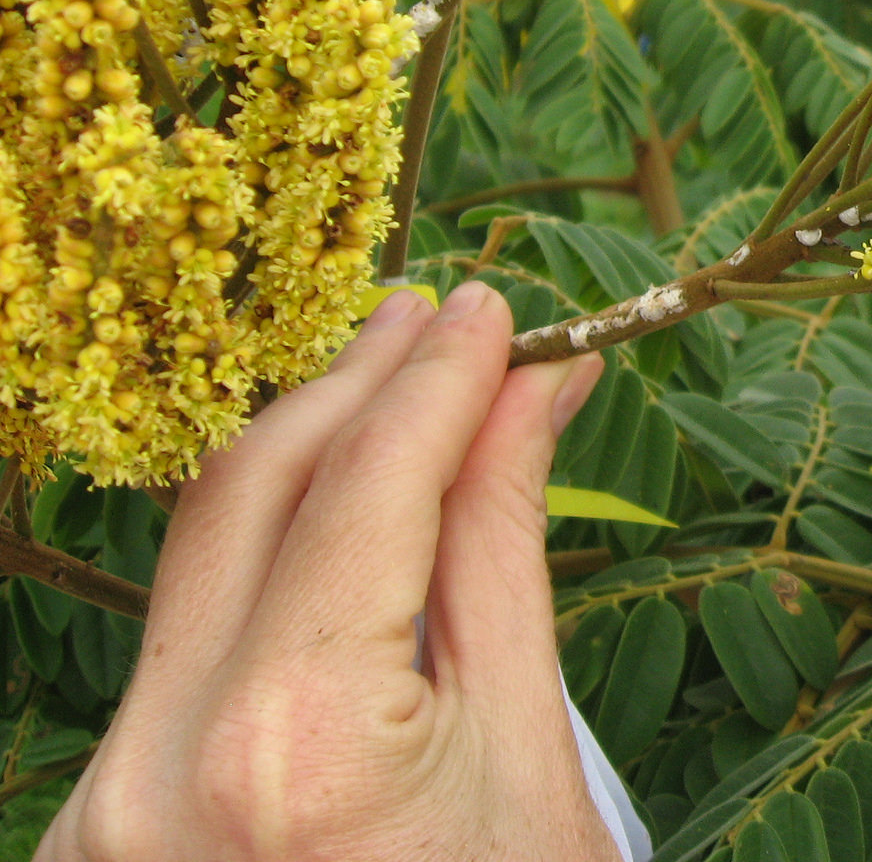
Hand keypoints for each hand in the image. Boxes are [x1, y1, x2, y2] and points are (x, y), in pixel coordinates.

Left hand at [36, 283, 612, 861]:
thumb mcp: (528, 747)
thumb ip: (501, 545)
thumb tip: (531, 388)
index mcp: (292, 747)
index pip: (368, 486)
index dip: (440, 378)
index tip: (497, 312)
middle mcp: (156, 771)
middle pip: (253, 495)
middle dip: (355, 383)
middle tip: (441, 317)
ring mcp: (98, 812)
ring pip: (197, 563)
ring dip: (302, 459)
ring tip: (393, 386)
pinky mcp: (89, 832)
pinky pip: (176, 648)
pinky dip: (263, 560)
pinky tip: (333, 518)